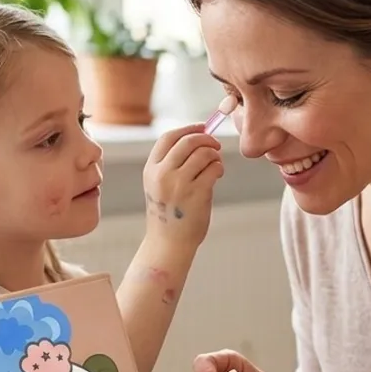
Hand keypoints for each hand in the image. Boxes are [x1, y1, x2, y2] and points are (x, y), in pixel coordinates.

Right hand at [143, 125, 223, 246]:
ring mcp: (179, 184)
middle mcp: (162, 174)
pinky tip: (218, 175)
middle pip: (188, 141)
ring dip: (215, 155)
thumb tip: (199, 137)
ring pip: (204, 153)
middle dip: (206, 139)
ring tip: (215, 164)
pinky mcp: (197, 194)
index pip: (168, 137)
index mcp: (151, 170)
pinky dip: (219, 167)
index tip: (202, 128)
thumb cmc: (169, 213)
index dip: (188, 129)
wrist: (169, 243)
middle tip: (215, 145)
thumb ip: (171, 163)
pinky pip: (214, 168)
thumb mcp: (159, 185)